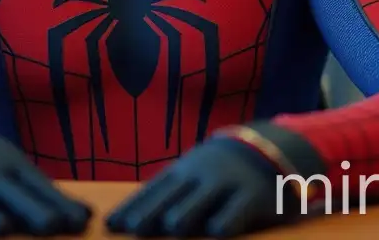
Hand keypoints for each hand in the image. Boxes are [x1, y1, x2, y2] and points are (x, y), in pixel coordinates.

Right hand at [0, 117, 90, 235]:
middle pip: (32, 193)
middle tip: (77, 226)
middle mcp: (0, 171)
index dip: (67, 204)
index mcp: (16, 165)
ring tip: (51, 226)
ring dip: (30, 214)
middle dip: (54, 210)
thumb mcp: (8, 174)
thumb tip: (86, 216)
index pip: (46, 186)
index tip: (87, 219)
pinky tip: (0, 231)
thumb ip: (40, 195)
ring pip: (7, 200)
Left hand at [107, 138, 292, 237]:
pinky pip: (238, 209)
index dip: (132, 206)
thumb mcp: (190, 175)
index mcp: (182, 171)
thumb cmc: (216, 171)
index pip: (152, 189)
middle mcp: (201, 175)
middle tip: (133, 228)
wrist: (266, 148)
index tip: (112, 224)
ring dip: (187, 213)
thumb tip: (124, 221)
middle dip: (152, 211)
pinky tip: (216, 232)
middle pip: (172, 195)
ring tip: (172, 227)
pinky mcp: (253, 196)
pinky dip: (226, 220)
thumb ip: (165, 195)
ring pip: (203, 199)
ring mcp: (227, 183)